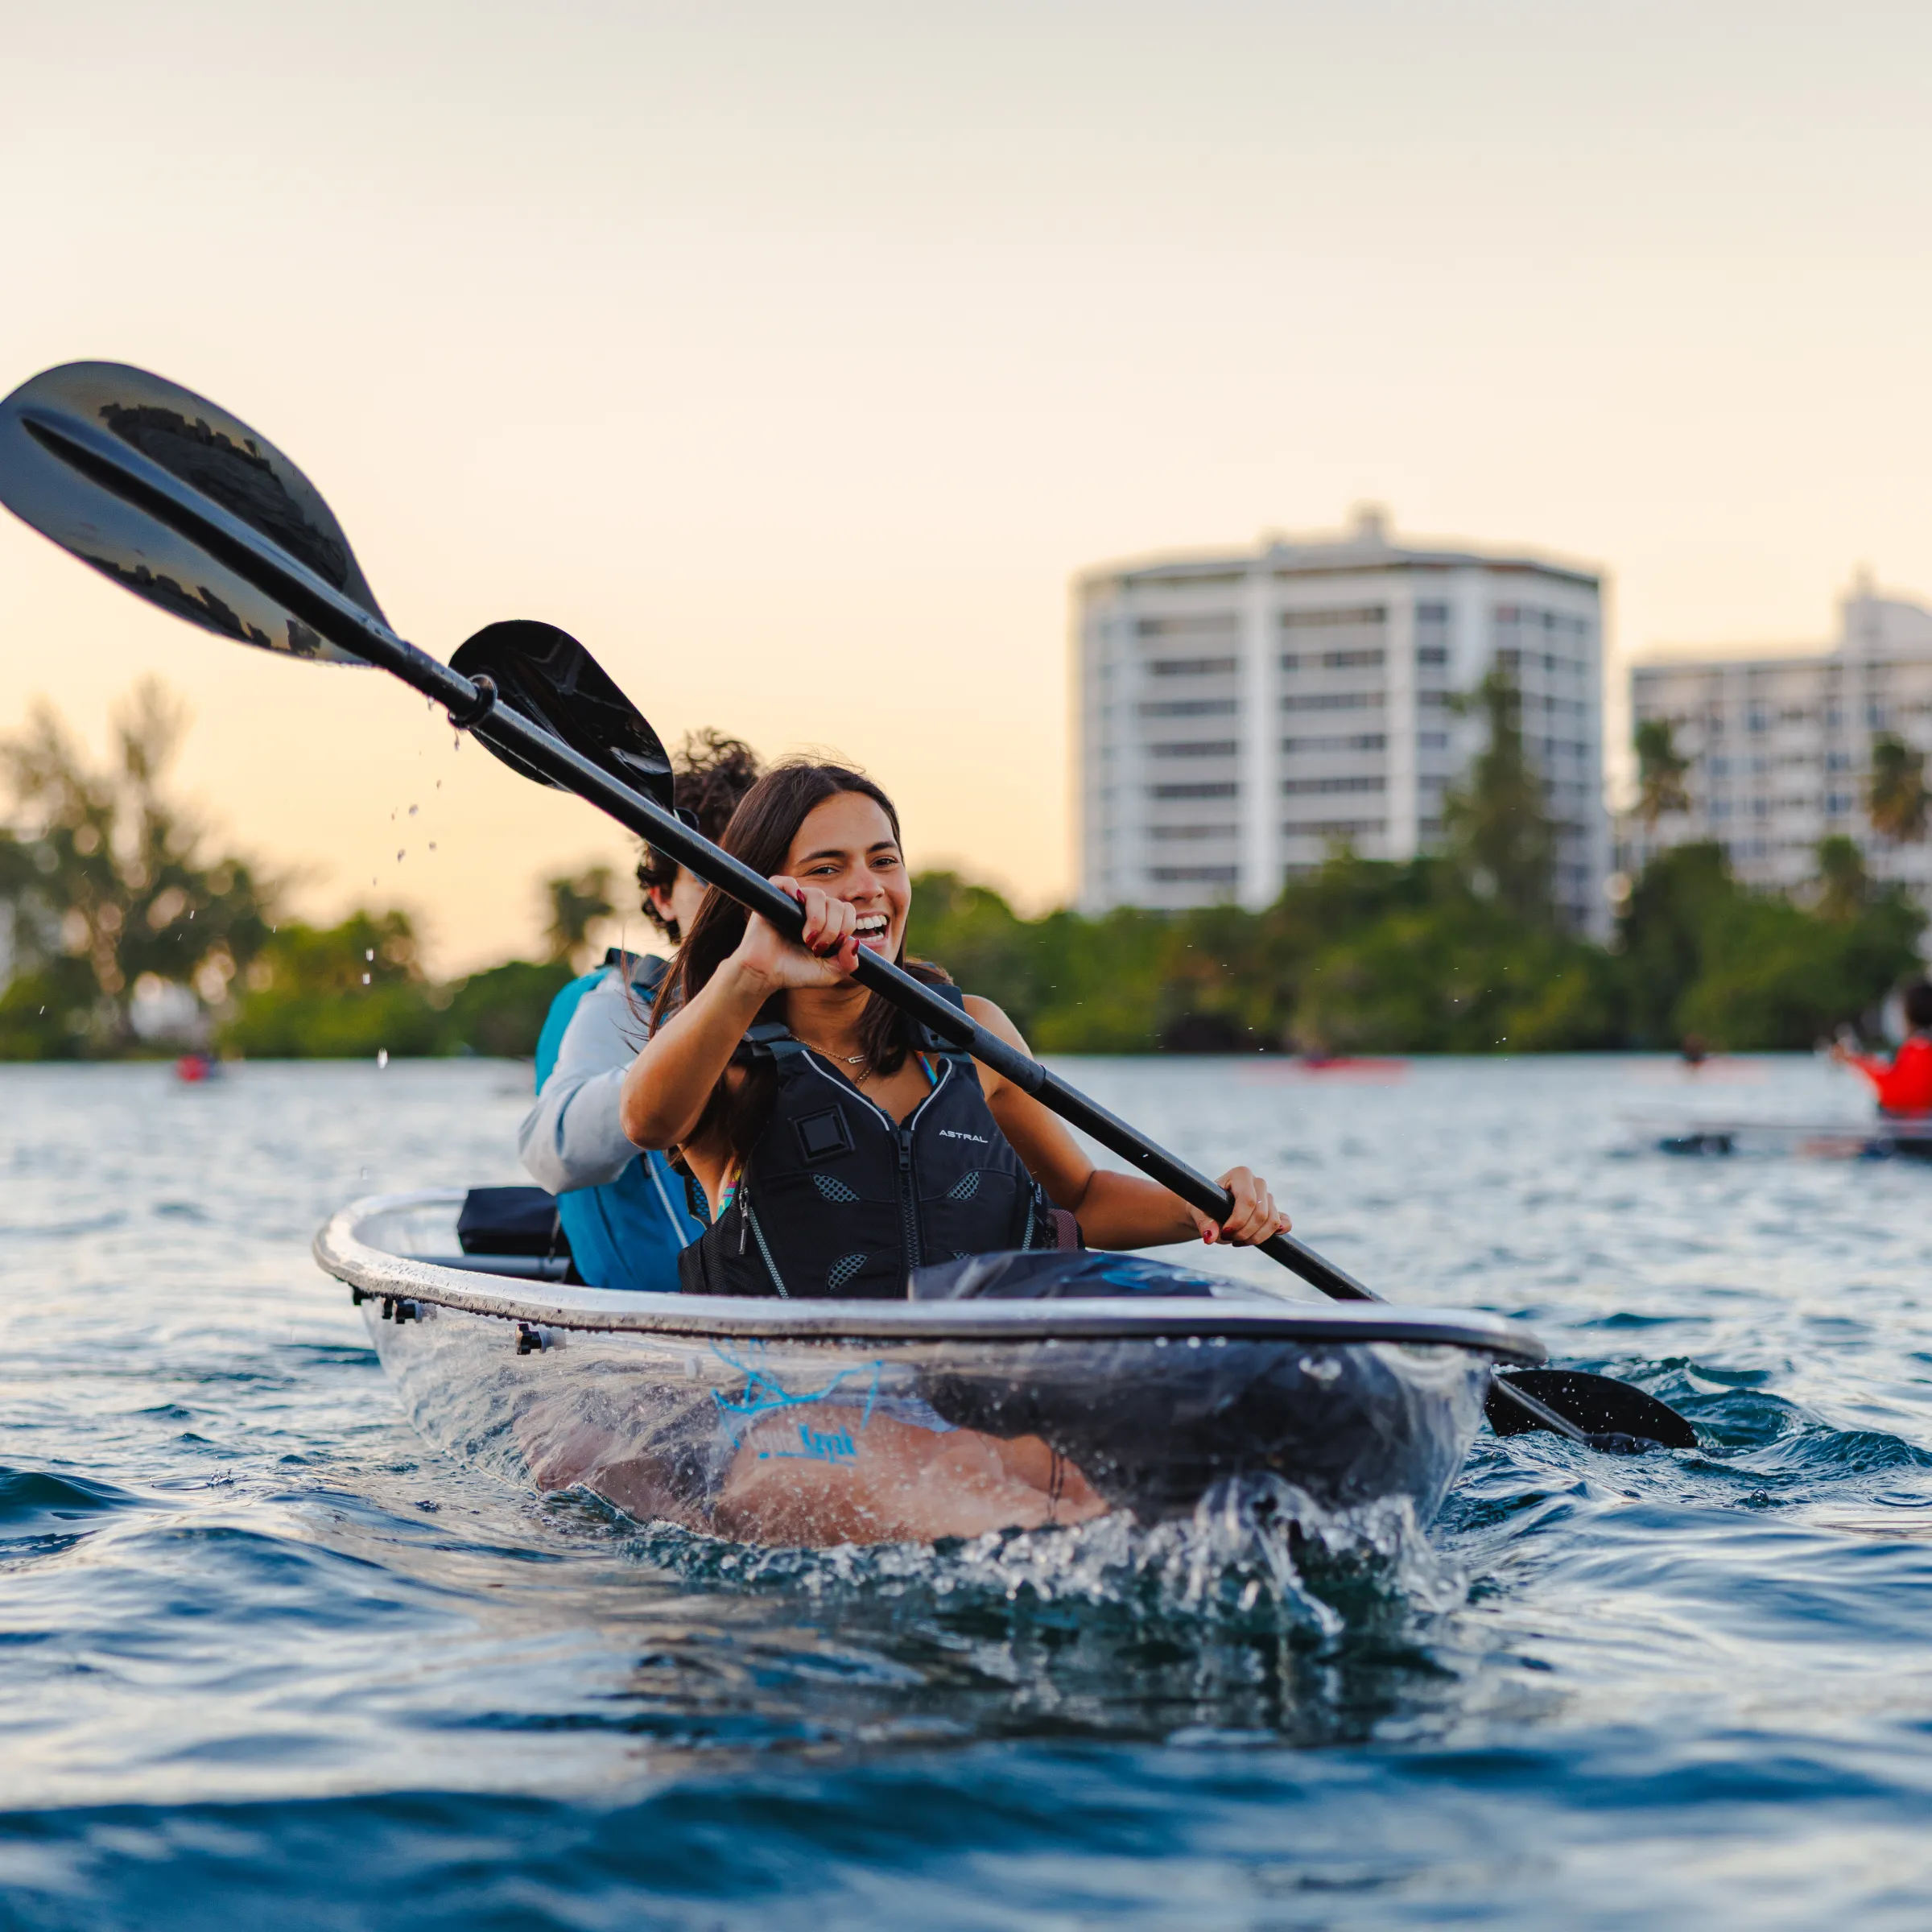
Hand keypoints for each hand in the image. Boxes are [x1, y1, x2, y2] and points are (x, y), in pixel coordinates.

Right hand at [728, 877, 861, 991]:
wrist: (765, 975)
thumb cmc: (795, 972)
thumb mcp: (829, 973)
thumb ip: (848, 963)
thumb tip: (855, 943)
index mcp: (827, 921)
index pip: (847, 910)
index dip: (845, 928)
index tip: (831, 948)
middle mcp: (812, 909)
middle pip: (835, 903)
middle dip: (832, 929)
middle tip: (816, 948)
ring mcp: (793, 903)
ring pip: (816, 894)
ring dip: (818, 918)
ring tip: (806, 939)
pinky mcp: (773, 899)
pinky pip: (785, 882)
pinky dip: (793, 887)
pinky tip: (796, 902)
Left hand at [1190, 1166, 1289, 1245]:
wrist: (1211, 1210)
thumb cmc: (1205, 1208)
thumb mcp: (1200, 1214)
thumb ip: (1205, 1224)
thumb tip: (1210, 1237)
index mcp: (1240, 1174)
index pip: (1248, 1200)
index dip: (1239, 1221)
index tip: (1226, 1233)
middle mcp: (1258, 1182)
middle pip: (1261, 1213)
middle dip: (1246, 1232)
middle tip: (1229, 1238)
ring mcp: (1268, 1196)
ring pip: (1273, 1221)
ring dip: (1256, 1237)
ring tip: (1238, 1241)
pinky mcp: (1275, 1210)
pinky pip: (1285, 1222)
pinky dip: (1277, 1233)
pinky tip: (1260, 1238)